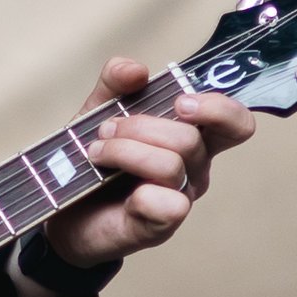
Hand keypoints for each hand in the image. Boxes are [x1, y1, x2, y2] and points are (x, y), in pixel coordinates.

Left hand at [15, 55, 254, 296]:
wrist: (63, 209)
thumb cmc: (92, 160)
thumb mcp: (97, 110)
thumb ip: (115, 82)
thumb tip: (136, 70)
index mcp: (190, 134)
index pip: (234, 122)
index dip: (219, 108)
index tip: (180, 102)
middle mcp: (193, 167)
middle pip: (191, 139)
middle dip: (140, 126)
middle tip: (105, 129)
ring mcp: (178, 198)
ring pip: (172, 166)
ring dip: (126, 152)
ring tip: (96, 153)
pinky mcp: (160, 227)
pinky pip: (167, 205)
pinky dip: (138, 194)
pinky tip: (112, 189)